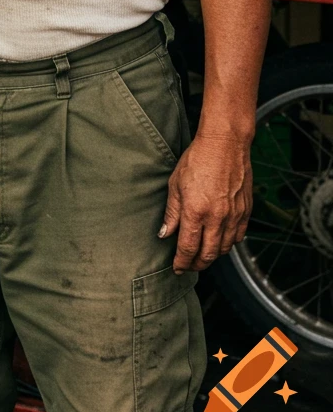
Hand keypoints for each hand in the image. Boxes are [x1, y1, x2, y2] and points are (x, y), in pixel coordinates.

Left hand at [159, 131, 252, 273]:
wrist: (225, 144)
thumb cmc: (197, 159)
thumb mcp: (175, 184)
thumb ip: (172, 212)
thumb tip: (165, 233)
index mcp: (195, 211)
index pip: (188, 248)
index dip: (182, 262)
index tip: (177, 267)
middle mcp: (216, 217)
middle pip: (208, 254)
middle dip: (197, 264)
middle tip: (189, 265)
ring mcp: (233, 215)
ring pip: (224, 248)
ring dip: (212, 256)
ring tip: (202, 254)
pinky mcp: (245, 211)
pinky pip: (238, 237)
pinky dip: (228, 243)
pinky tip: (220, 240)